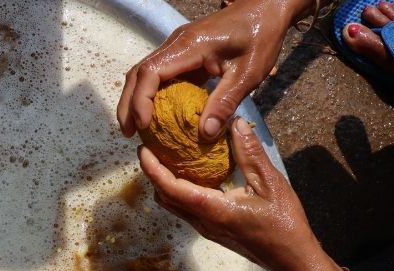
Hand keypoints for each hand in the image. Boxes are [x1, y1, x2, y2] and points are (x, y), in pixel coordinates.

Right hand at [117, 0, 301, 140]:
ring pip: (143, 72)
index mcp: (189, 46)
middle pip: (138, 73)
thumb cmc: (261, 35)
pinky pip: (158, 73)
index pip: (150, 72)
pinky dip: (149, 93)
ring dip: (135, 99)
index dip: (141, 100)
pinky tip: (154, 113)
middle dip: (128, 104)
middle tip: (127, 133)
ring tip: (135, 126)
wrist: (266, 7)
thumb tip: (206, 134)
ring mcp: (176, 46)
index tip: (144, 125)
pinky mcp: (182, 51)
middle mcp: (175, 43)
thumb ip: (226, 102)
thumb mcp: (248, 73)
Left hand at [139, 117, 324, 270]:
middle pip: (165, 198)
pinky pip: (186, 210)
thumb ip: (250, 154)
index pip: (171, 188)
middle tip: (153, 149)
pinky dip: (179, 192)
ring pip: (174, 206)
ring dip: (165, 184)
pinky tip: (192, 175)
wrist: (293, 260)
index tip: (143, 150)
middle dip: (153, 174)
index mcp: (212, 209)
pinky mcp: (213, 231)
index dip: (152, 168)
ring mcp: (206, 229)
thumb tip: (235, 123)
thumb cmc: (285, 224)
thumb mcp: (271, 184)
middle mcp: (203, 222)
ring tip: (168, 158)